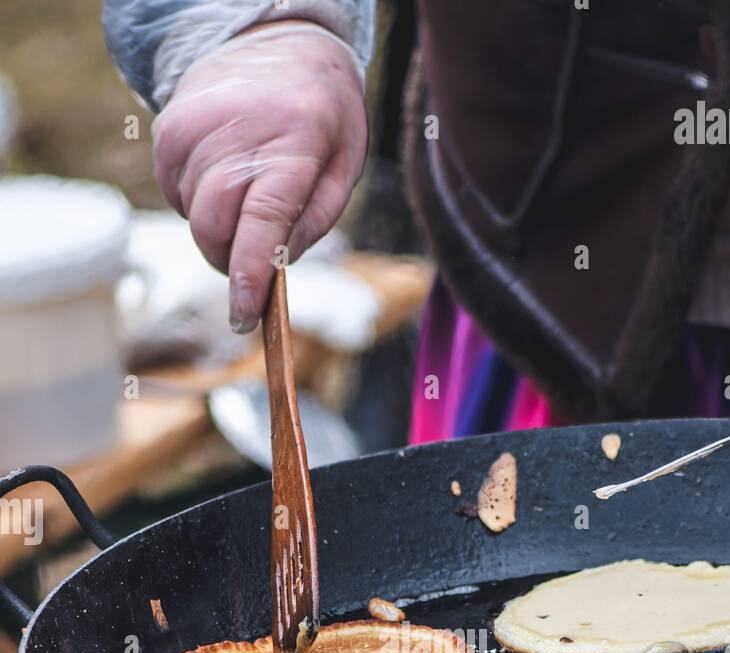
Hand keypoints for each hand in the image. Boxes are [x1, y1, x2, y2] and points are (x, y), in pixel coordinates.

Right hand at [152, 23, 367, 331]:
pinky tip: (224, 175)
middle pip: (214, 226)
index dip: (250, 273)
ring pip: (193, 216)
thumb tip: (273, 271)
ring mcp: (195, 126)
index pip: (263, 220)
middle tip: (251, 265)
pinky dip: (198, 203)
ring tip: (247, 191)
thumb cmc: (323, 116)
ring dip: (218, 226)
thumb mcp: (343, 167)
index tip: (243, 313)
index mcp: (294, 138)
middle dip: (230, 261)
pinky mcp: (168, 128)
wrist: (280, 44)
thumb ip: (313, 223)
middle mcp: (238, 129)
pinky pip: (175, 195)